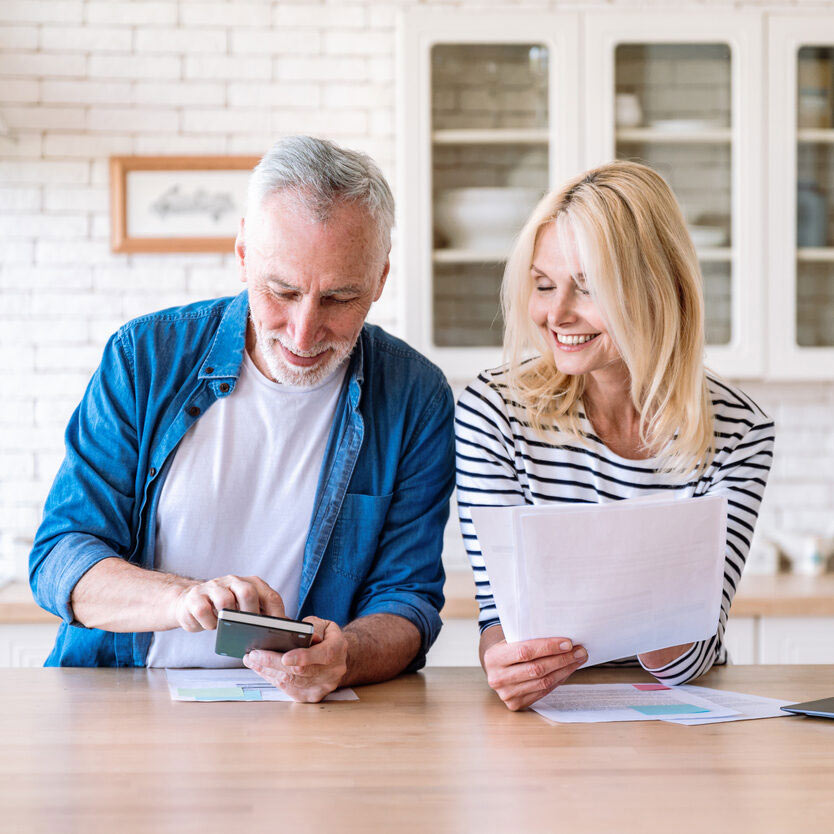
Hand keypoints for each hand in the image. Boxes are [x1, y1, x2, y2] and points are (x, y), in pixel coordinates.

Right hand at [171, 574, 285, 631]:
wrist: (189, 601)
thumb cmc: (224, 609)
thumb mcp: (244, 608)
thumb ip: (262, 615)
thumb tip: (283, 630)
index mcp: (250, 583)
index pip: (270, 596)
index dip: (276, 614)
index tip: (277, 631)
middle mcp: (233, 581)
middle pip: (248, 592)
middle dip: (252, 615)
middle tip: (250, 630)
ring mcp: (213, 587)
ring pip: (225, 600)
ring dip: (227, 619)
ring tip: (226, 627)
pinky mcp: (194, 597)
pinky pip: (203, 611)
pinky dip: (208, 623)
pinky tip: (210, 626)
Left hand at [243, 616, 347, 702]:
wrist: (338, 658)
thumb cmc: (327, 638)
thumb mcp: (324, 624)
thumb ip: (311, 627)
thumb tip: (293, 633)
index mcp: (338, 649)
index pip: (323, 655)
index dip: (303, 657)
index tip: (285, 658)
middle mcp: (332, 672)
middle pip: (301, 671)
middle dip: (274, 662)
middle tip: (254, 655)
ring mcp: (322, 687)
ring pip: (291, 682)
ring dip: (268, 671)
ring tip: (252, 660)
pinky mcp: (311, 696)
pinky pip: (288, 690)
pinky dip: (272, 679)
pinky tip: (261, 669)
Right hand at [483, 636, 587, 710]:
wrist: (496, 667)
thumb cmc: (508, 649)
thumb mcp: (511, 639)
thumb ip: (529, 639)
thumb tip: (562, 640)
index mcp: (493, 657)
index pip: (525, 652)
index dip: (548, 647)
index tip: (568, 643)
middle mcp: (497, 678)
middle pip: (537, 669)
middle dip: (562, 659)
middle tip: (579, 651)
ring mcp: (506, 694)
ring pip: (543, 682)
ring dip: (564, 670)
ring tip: (577, 660)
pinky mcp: (515, 704)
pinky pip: (543, 692)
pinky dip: (558, 680)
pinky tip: (567, 671)